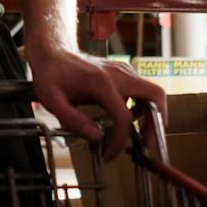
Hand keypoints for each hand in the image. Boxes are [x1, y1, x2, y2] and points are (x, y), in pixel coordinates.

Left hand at [23, 44, 166, 159]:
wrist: (53, 51)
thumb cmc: (51, 74)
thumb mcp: (52, 100)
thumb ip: (73, 120)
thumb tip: (97, 137)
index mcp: (100, 82)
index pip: (123, 116)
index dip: (119, 141)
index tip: (109, 154)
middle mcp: (118, 74)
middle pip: (155, 96)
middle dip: (156, 124)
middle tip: (147, 143)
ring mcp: (124, 71)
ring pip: (153, 93)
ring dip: (152, 115)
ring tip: (139, 136)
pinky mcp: (124, 72)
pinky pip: (143, 91)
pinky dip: (143, 107)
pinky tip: (128, 119)